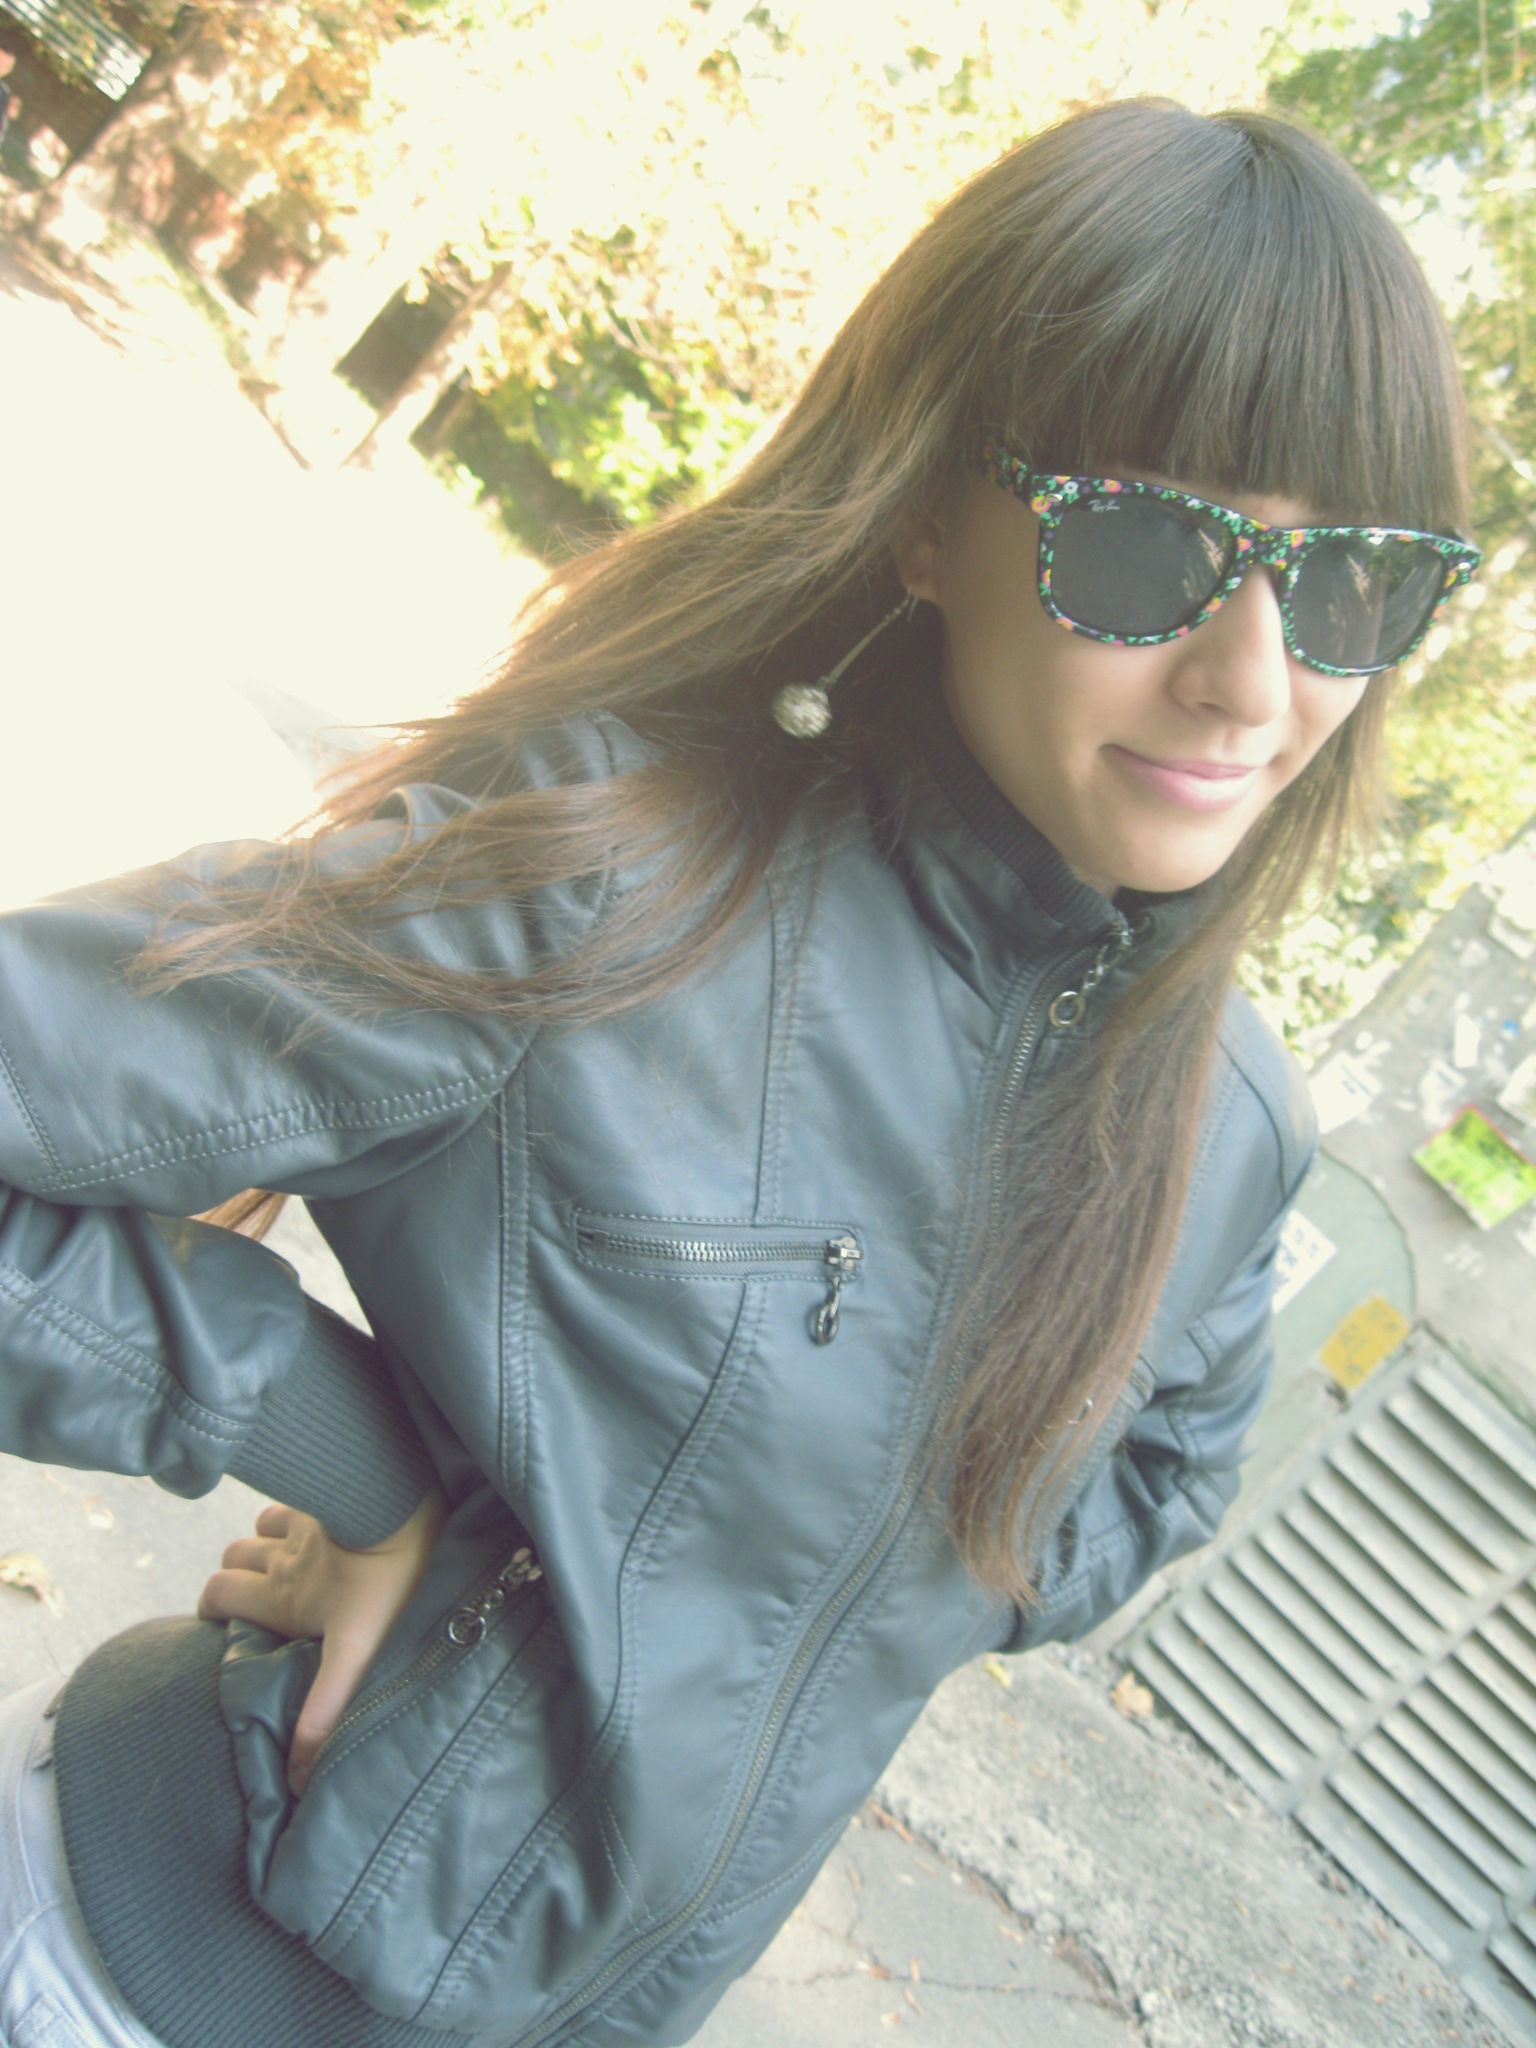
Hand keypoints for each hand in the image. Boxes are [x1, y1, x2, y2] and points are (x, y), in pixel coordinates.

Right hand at [198, 1488, 447, 1795]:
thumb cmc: (383, 1582)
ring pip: (260, 1528)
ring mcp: (305, 1521)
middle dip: (232, 1576)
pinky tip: (315, 1521)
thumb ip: (325, 1707)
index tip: (221, 1625)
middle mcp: (281, 1557)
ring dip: (262, 1542)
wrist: (405, 1507)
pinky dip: (292, 1512)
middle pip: (232, 1558)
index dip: (211, 1608)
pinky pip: (296, 1498)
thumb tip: (298, 1776)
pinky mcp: (331, 1493)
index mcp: (283, 1596)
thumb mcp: (355, 1653)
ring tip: (281, 1561)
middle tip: (251, 1595)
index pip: (217, 1595)